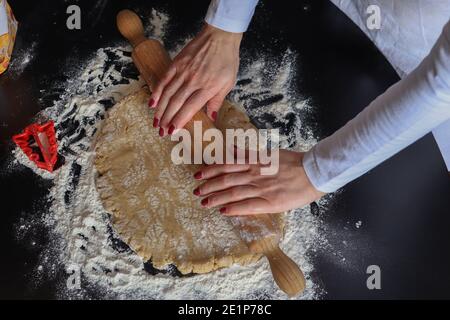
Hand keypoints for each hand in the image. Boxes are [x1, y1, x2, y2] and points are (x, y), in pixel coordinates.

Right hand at [149, 23, 241, 135]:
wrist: (220, 37)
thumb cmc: (226, 60)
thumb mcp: (228, 83)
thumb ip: (217, 101)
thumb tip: (211, 118)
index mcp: (207, 88)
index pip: (190, 108)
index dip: (179, 121)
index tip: (172, 131)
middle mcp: (193, 81)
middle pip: (176, 103)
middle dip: (167, 120)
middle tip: (161, 132)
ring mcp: (183, 72)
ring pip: (168, 94)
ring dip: (160, 110)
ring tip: (155, 122)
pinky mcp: (177, 63)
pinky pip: (164, 79)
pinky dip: (157, 92)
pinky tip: (152, 103)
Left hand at [192, 150, 324, 215]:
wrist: (314, 172)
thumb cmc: (293, 162)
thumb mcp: (269, 153)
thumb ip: (250, 153)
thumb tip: (233, 149)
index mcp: (255, 161)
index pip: (227, 165)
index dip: (211, 170)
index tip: (198, 174)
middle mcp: (255, 174)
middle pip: (227, 180)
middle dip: (209, 185)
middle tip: (196, 191)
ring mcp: (262, 188)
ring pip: (234, 193)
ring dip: (217, 198)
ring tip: (204, 202)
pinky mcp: (271, 202)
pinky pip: (249, 206)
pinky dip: (234, 209)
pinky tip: (223, 211)